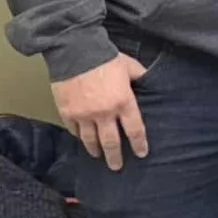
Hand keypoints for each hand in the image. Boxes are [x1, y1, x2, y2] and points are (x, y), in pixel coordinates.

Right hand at [53, 54, 148, 171]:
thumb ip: (140, 77)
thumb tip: (149, 81)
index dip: (139, 144)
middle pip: (111, 142)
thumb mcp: (130, 66)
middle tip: (117, 167)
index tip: (141, 153)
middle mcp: (104, 113)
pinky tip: (82, 139)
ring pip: (90, 140)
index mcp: (123, 102)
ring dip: (95, 150)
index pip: (135, 130)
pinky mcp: (67, 112)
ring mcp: (84, 115)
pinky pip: (74, 130)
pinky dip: (79, 136)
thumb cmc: (105, 57)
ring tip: (98, 156)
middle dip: (115, 157)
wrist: (75, 51)